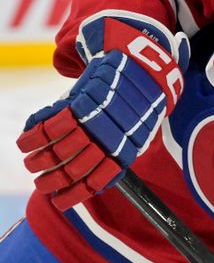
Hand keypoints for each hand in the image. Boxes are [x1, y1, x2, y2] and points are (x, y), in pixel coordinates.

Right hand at [17, 17, 188, 209]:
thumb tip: (96, 184)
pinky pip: (53, 123)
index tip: (58, 201)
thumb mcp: (137, 130)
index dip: (74, 194)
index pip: (98, 179)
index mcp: (127, 148)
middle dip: (51, 179)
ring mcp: (96, 117)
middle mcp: (111, 135)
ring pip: (60, 148)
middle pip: (74, 167)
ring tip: (30, 162)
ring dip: (39, 159)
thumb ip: (117, 155)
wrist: (140, 61)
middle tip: (40, 182)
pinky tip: (25, 141)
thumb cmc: (136, 102)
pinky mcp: (82, 98)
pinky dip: (34, 135)